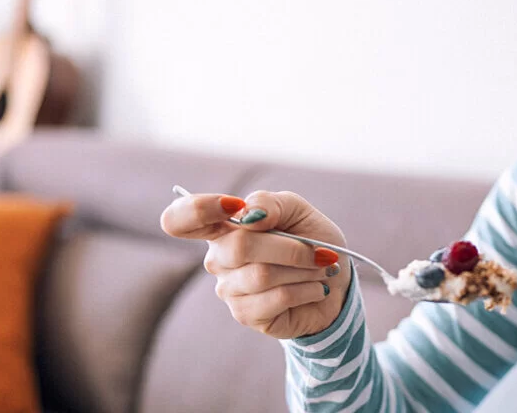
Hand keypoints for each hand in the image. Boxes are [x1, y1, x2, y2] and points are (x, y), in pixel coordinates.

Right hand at [161, 190, 351, 338]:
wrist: (337, 281)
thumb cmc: (312, 241)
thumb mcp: (297, 211)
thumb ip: (271, 203)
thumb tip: (248, 214)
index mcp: (222, 226)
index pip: (180, 218)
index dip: (197, 209)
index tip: (232, 205)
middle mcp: (217, 258)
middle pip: (239, 246)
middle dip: (290, 247)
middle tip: (319, 251)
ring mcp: (228, 289)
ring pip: (262, 274)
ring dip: (304, 270)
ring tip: (319, 269)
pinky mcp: (245, 314)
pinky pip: (276, 298)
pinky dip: (307, 289)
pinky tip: (316, 289)